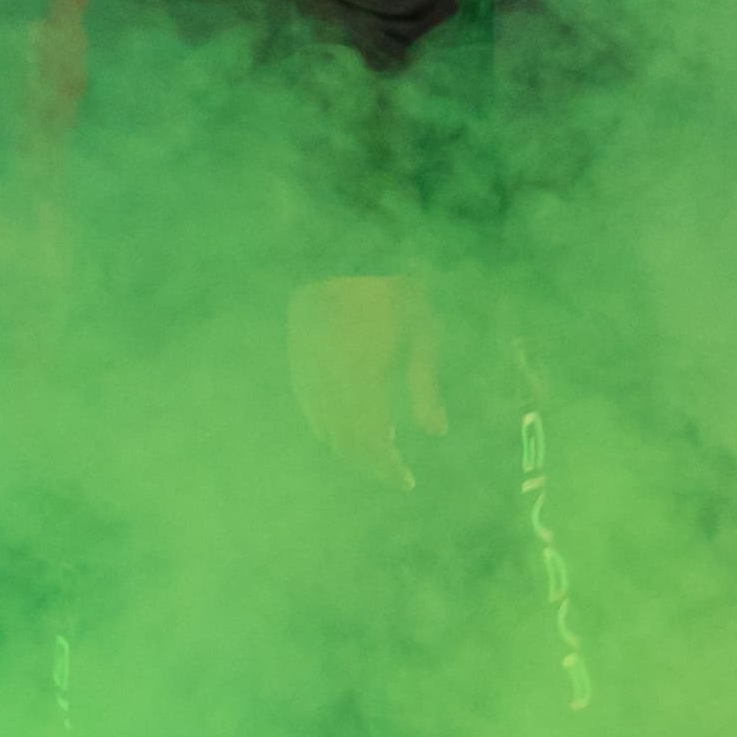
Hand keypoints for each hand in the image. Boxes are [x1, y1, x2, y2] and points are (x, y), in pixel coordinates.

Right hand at [290, 274, 448, 486]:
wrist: (345, 255)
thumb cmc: (394, 293)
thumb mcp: (422, 335)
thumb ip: (426, 387)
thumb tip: (438, 433)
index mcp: (363, 375)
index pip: (371, 441)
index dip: (388, 467)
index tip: (407, 482)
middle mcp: (330, 381)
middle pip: (346, 443)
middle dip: (371, 464)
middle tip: (396, 474)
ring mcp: (309, 374)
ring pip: (326, 431)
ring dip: (351, 449)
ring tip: (380, 451)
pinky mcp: (298, 366)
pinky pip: (310, 411)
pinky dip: (330, 429)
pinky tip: (352, 427)